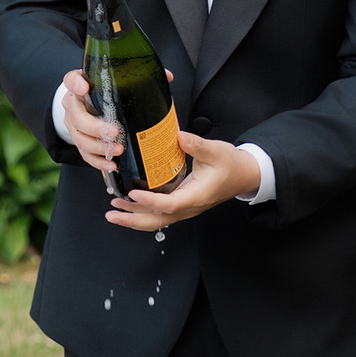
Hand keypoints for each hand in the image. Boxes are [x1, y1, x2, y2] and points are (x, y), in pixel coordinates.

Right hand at [60, 65, 175, 177]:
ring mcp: (74, 125)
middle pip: (76, 116)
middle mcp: (74, 105)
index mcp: (81, 84)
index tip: (85, 88)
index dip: (76, 84)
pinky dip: (97, 161)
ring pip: (80, 138)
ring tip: (118, 149)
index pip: (71, 80)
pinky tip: (111, 164)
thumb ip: (141, 76)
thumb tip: (167, 76)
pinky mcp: (79, 141)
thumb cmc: (106, 91)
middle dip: (95, 126)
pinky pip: (84, 154)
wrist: (91, 105)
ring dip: (99, 146)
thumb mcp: (118, 80)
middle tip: (114, 131)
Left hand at [105, 131, 258, 231]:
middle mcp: (189, 207)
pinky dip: (143, 212)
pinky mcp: (182, 204)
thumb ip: (196, 144)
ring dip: (134, 217)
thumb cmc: (231, 165)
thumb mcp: (216, 150)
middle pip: (158, 220)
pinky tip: (129, 205)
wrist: (244, 175)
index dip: (149, 201)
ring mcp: (185, 208)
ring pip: (157, 220)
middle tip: (112, 214)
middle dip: (133, 219)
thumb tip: (179, 136)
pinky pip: (160, 214)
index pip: (169, 205)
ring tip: (114, 212)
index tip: (132, 194)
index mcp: (197, 196)